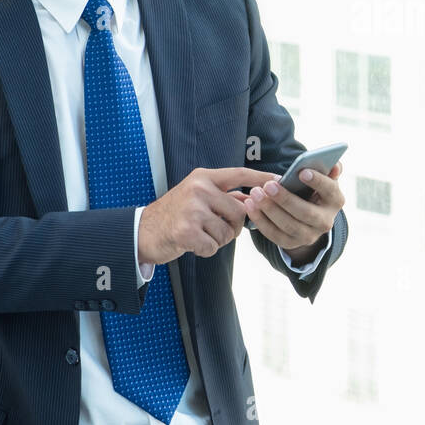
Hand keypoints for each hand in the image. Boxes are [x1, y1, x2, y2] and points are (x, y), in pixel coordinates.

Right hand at [138, 166, 278, 263]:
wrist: (143, 231)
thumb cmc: (174, 215)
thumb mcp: (197, 196)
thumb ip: (224, 196)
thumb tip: (254, 199)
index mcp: (203, 177)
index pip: (239, 174)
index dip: (262, 178)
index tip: (281, 181)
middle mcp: (199, 189)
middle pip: (240, 211)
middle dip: (233, 226)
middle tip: (214, 229)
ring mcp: (192, 209)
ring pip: (228, 232)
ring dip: (218, 240)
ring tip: (199, 234)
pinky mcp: (186, 231)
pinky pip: (213, 246)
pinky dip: (205, 250)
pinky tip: (191, 244)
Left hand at [244, 161, 344, 263]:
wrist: (306, 216)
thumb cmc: (312, 189)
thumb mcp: (321, 179)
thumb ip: (327, 170)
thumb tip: (336, 164)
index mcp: (335, 201)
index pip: (329, 190)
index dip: (317, 181)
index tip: (301, 172)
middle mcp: (325, 222)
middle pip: (306, 212)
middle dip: (285, 199)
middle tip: (268, 185)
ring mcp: (309, 236)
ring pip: (288, 226)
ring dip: (270, 210)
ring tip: (255, 193)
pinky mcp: (291, 243)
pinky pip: (274, 235)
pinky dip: (261, 221)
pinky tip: (250, 206)